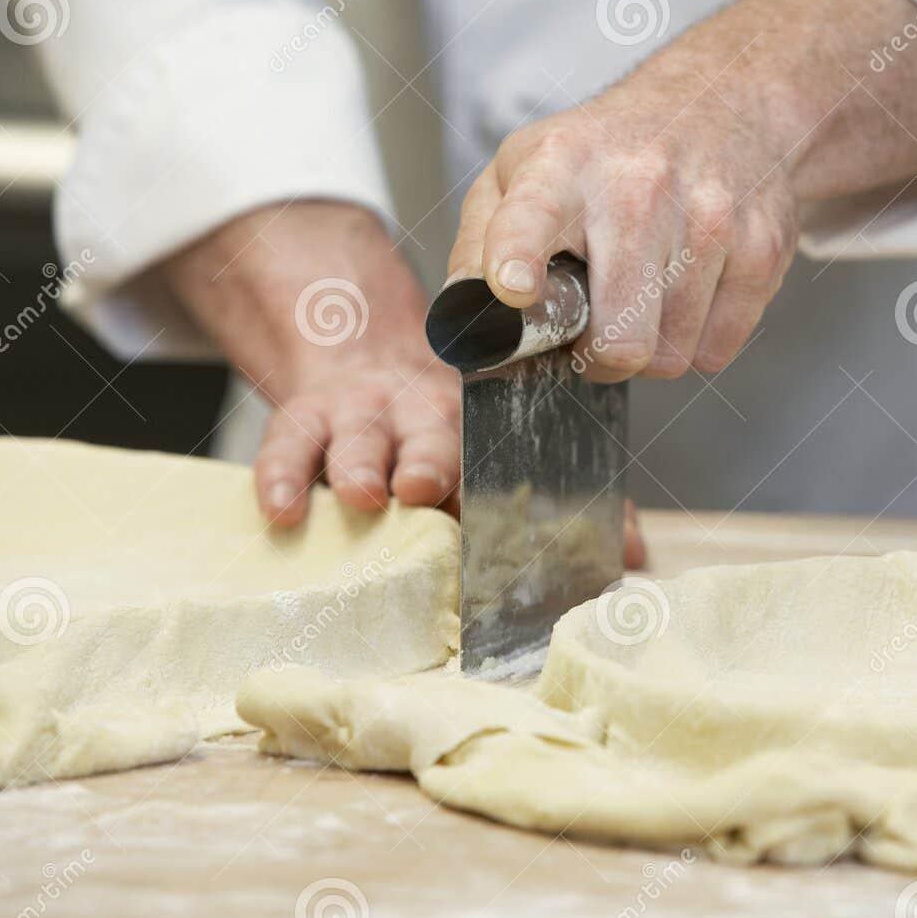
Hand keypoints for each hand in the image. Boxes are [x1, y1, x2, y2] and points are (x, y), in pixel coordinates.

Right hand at [162, 200, 651, 568]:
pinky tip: (282, 512)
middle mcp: (422, 418)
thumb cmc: (445, 430)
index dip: (496, 480)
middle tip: (424, 487)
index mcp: (480, 428)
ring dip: (359, 465)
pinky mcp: (303, 420)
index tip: (499, 507)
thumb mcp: (497, 450)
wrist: (362, 362)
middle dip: (428, 462)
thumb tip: (637, 556)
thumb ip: (566, 503)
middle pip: (427, 438)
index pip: (493, 453)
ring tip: (361, 494)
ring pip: (356, 439)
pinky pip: (286, 446)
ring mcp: (360, 418)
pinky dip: (279, 477)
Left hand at [445, 0, 916, 381]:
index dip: (517, 258)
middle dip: (600, 358)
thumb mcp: (523, 171)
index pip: (532, 217)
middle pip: (620, 338)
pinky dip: (699, 340)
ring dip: (652, 347)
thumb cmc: (608, 154)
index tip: (513, 287)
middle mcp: (638, 187)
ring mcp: (711, 217)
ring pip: (672, 357)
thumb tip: (464, 323)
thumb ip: (478, 247)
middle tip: (595, 331)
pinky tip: (689, 291)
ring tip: (646, 295)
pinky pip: (718, 350)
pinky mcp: (762, 246)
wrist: (720, 103)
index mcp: (560, 168)